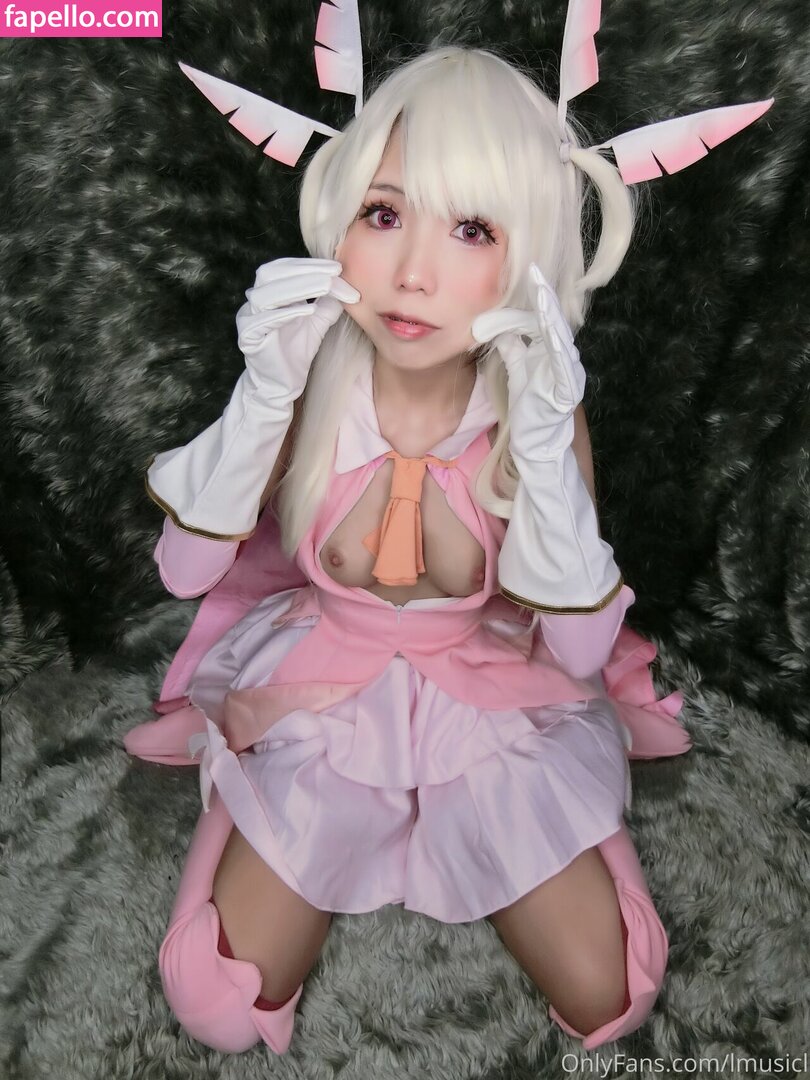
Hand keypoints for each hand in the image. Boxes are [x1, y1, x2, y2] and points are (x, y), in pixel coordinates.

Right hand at [235, 257, 359, 404]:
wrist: (282, 384)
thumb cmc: (296, 352)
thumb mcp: (316, 322)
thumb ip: (327, 302)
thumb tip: (344, 283)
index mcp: (268, 292)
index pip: (285, 268)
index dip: (310, 264)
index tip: (337, 267)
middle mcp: (254, 301)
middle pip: (272, 273)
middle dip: (305, 270)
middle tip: (333, 272)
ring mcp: (247, 318)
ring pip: (267, 294)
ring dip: (298, 287)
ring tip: (325, 286)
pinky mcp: (247, 337)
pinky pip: (264, 320)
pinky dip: (286, 313)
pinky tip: (309, 310)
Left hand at [471, 263, 584, 459]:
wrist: (537, 444)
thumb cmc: (531, 410)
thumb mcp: (518, 372)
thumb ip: (514, 350)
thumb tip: (503, 328)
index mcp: (553, 353)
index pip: (543, 320)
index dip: (537, 298)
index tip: (529, 273)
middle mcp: (564, 360)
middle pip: (554, 324)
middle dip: (545, 299)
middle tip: (536, 274)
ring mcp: (568, 375)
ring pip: (560, 341)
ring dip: (551, 318)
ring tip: (542, 297)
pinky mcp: (566, 393)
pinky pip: (563, 368)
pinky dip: (558, 350)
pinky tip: (553, 335)